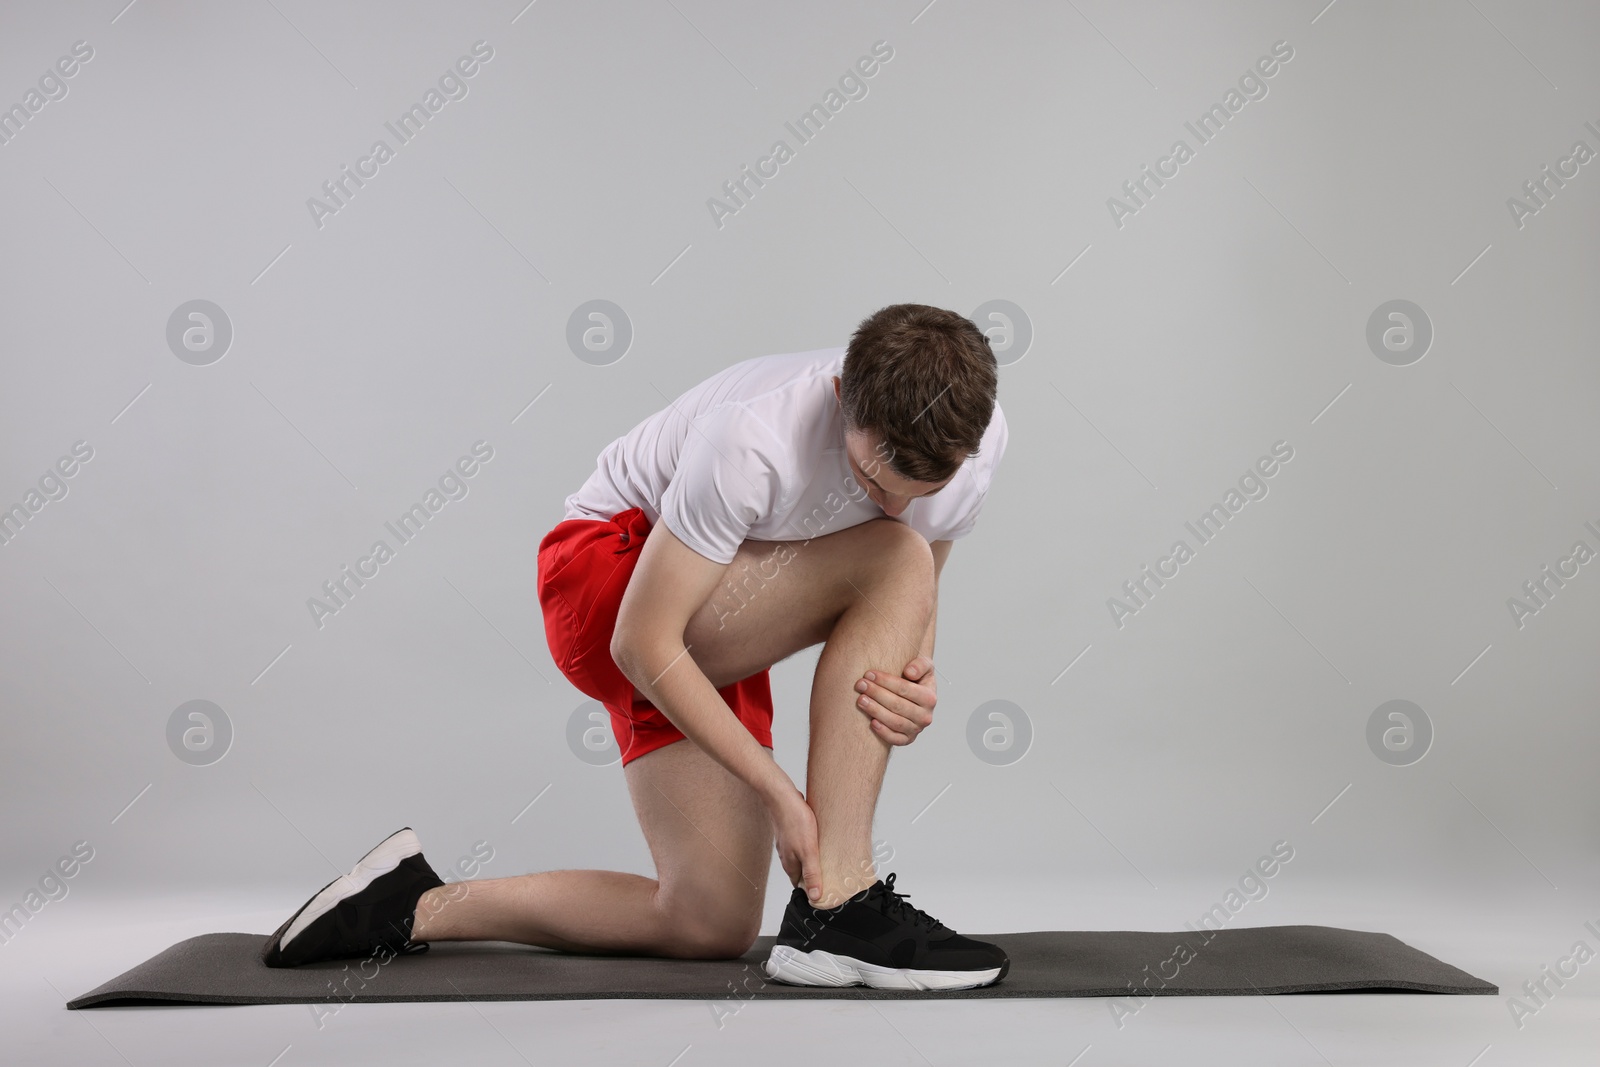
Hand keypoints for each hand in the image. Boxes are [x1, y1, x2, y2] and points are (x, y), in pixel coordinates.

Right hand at [766, 780, 821, 902]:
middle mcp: (786, 856)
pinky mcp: (791, 831)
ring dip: (812, 860)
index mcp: (790, 864)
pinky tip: (819, 842)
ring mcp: (787, 843)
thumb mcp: (808, 851)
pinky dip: (810, 847)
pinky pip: (801, 844)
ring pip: (801, 857)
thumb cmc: (795, 822)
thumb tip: (814, 897)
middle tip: (831, 875)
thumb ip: (812, 873)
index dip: (811, 890)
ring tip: (828, 859)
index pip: (800, 885)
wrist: (782, 796)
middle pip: (801, 871)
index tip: (826, 891)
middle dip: (814, 875)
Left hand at [854, 656, 936, 744]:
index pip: (904, 689)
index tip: (869, 674)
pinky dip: (884, 732)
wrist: (917, 699)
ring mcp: (916, 730)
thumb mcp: (925, 667)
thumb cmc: (917, 679)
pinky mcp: (908, 740)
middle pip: (897, 705)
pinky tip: (871, 722)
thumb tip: (909, 673)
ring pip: (895, 722)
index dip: (885, 681)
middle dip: (876, 693)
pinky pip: (895, 740)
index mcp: (929, 698)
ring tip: (860, 700)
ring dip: (876, 711)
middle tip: (860, 685)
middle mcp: (925, 716)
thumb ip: (921, 665)